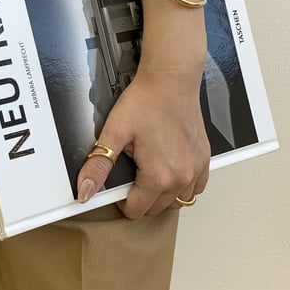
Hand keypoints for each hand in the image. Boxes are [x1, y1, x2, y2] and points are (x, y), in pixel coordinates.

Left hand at [76, 68, 209, 216]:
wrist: (171, 79)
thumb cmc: (146, 101)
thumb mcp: (114, 133)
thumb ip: (98, 167)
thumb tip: (85, 191)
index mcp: (158, 176)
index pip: (136, 210)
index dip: (121, 201)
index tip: (118, 185)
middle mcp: (182, 177)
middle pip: (156, 209)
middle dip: (140, 198)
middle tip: (131, 174)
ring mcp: (196, 169)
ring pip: (176, 201)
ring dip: (161, 195)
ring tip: (149, 173)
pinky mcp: (204, 159)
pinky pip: (195, 188)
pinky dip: (182, 187)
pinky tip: (170, 172)